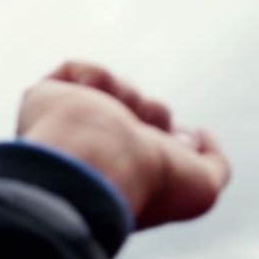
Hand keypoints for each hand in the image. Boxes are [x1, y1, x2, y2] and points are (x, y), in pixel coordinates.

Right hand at [18, 61, 229, 228]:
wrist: (97, 164)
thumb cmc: (144, 183)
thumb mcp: (202, 188)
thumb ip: (215, 165)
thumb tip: (197, 136)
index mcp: (121, 174)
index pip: (149, 144)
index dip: (168, 140)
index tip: (176, 144)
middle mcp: (93, 150)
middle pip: (136, 113)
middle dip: (153, 114)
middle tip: (146, 133)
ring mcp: (65, 126)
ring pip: (112, 90)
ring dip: (127, 95)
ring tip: (118, 115)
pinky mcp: (43, 100)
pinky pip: (72, 70)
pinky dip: (92, 76)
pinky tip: (93, 97)